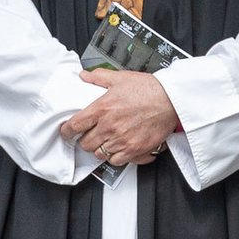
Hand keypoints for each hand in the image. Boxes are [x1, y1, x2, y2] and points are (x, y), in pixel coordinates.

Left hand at [60, 70, 179, 167]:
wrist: (172, 99)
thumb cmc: (149, 89)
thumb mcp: (121, 78)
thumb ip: (99, 77)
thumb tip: (84, 76)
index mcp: (102, 109)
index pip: (74, 126)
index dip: (67, 131)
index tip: (67, 132)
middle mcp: (109, 127)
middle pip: (86, 144)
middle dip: (86, 140)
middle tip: (91, 135)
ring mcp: (122, 140)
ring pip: (99, 154)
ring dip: (100, 149)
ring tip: (106, 142)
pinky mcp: (135, 149)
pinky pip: (116, 161)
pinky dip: (116, 157)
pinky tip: (119, 149)